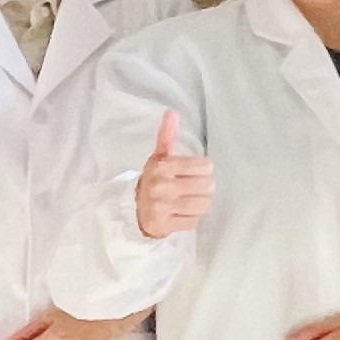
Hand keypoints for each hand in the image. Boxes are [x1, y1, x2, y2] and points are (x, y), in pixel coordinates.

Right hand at [133, 109, 212, 239]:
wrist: (131, 208)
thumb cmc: (153, 179)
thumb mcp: (159, 156)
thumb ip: (168, 135)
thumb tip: (172, 113)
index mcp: (162, 166)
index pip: (204, 167)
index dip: (204, 170)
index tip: (196, 172)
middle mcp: (161, 186)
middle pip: (207, 187)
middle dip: (205, 188)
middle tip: (195, 188)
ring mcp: (161, 207)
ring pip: (203, 205)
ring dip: (201, 204)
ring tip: (191, 200)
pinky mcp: (163, 225)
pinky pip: (193, 222)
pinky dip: (192, 218)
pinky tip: (183, 213)